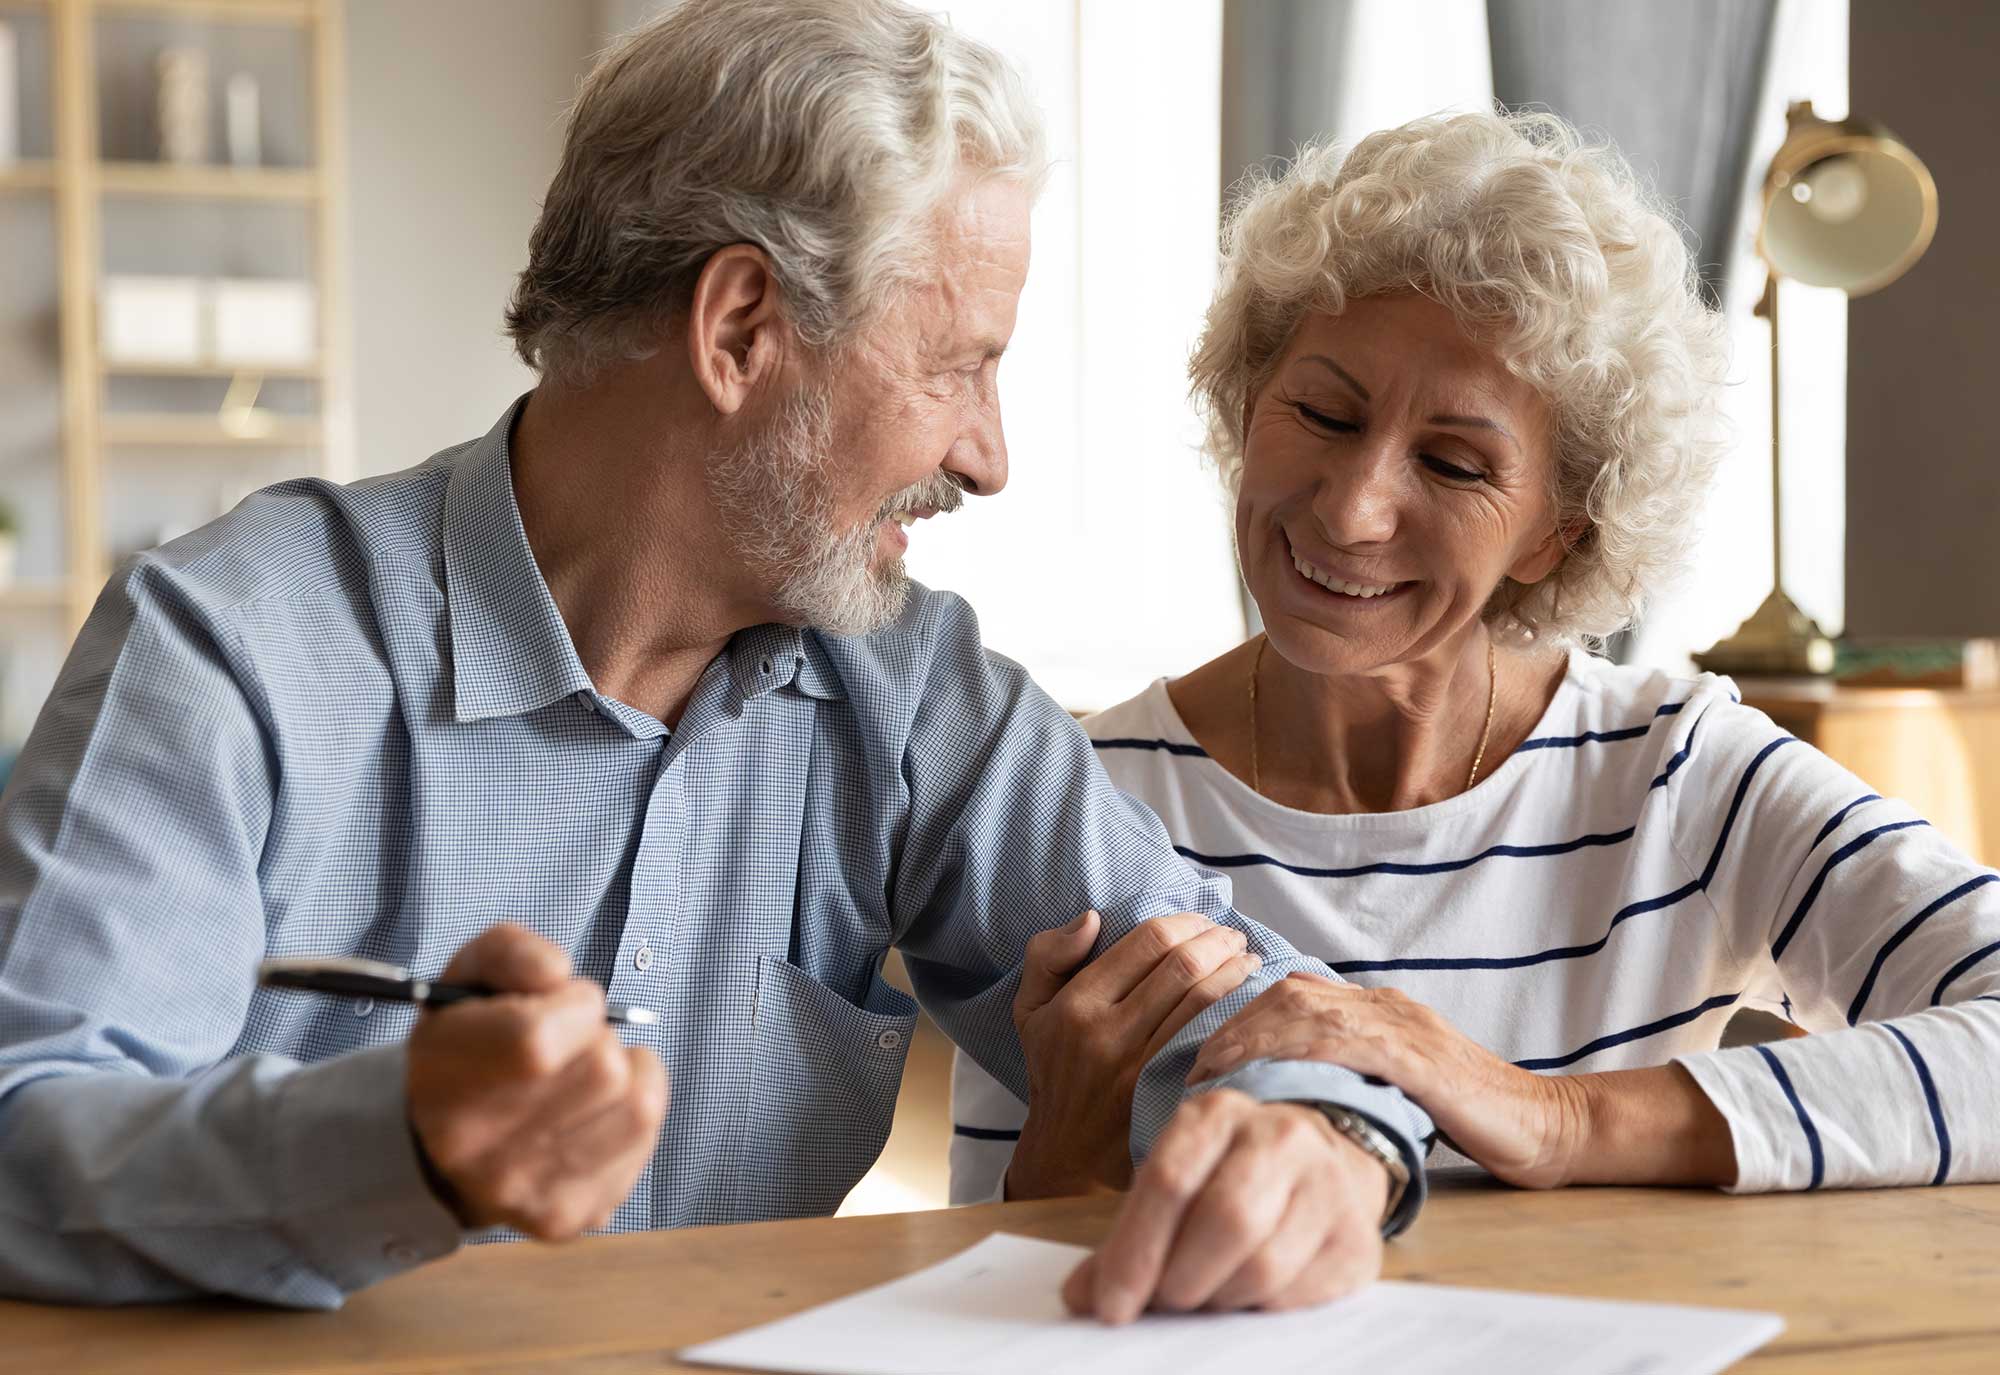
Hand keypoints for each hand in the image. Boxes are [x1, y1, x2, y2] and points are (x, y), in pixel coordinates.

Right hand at [407, 923, 669, 1237]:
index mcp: (443, 1080)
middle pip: (603, 1070)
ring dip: (626, 1075)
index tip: (563, 1005)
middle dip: (601, 1039)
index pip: (536, 1039)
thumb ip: (512, 952)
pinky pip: (646, 1143)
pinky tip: (597, 1110)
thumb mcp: (469, 977)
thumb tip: (557, 974)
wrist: (435, 1145)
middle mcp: (478, 1150)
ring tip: (587, 1074)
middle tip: (573, 1043)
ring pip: (638, 1106)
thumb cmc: (466, 1047)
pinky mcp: (567, 1218)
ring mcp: (524, 1192)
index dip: (573, 1007)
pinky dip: (635, 1111)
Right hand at [1006, 910, 1261, 1197]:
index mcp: (1076, 1004)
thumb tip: (1093, 918)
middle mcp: (1106, 1033)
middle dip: (1217, 941)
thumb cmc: (1054, 1070)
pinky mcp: (1164, 1092)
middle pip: (1181, 966)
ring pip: (1201, 1001)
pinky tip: (1247, 1000)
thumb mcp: (1030, 1009)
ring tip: (1248, 960)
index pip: (1145, 942)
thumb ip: (1048, 955)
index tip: (1202, 921)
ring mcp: (1139, 1067)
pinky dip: (1234, 1012)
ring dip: (1234, 971)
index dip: (1183, 922)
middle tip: (1234, 936)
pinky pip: (1208, 1039)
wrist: (1067, 1153)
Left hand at [1063, 1090, 1386, 1321]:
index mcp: (1216, 1114)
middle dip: (1181, 1279)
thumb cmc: (1228, 1179)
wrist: (1321, 1165)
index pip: (1169, 1182)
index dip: (1134, 1253)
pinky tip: (1248, 1296)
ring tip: (1206, 1295)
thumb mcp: (1174, 1185)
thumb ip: (1127, 1238)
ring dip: (1220, 1299)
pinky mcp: (1357, 1236)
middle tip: (1165, 1303)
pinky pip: (1299, 1294)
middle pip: (1225, 1220)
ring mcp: (1328, 1183)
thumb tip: (1081, 1298)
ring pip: (1264, 1265)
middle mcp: (1279, 1135)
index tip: (1110, 1307)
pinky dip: (1261, 1309)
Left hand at [1188, 973, 1583, 1188]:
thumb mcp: (1401, 1086)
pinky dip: (1299, 1052)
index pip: (1293, 993)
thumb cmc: (1473, 1116)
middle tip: (1195, 1064)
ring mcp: (1404, 1027)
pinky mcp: (1419, 1058)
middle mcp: (1386, 1006)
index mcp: (1380, 1010)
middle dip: (1233, 1024)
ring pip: (1308, 1010)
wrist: (1548, 1126)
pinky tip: (1269, 1072)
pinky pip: (1348, 1042)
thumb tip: (1290, 1090)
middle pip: (1289, 993)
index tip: (1205, 1052)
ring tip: (1214, 1072)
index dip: (1242, 1017)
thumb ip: (1356, 1074)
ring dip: (1251, 1037)